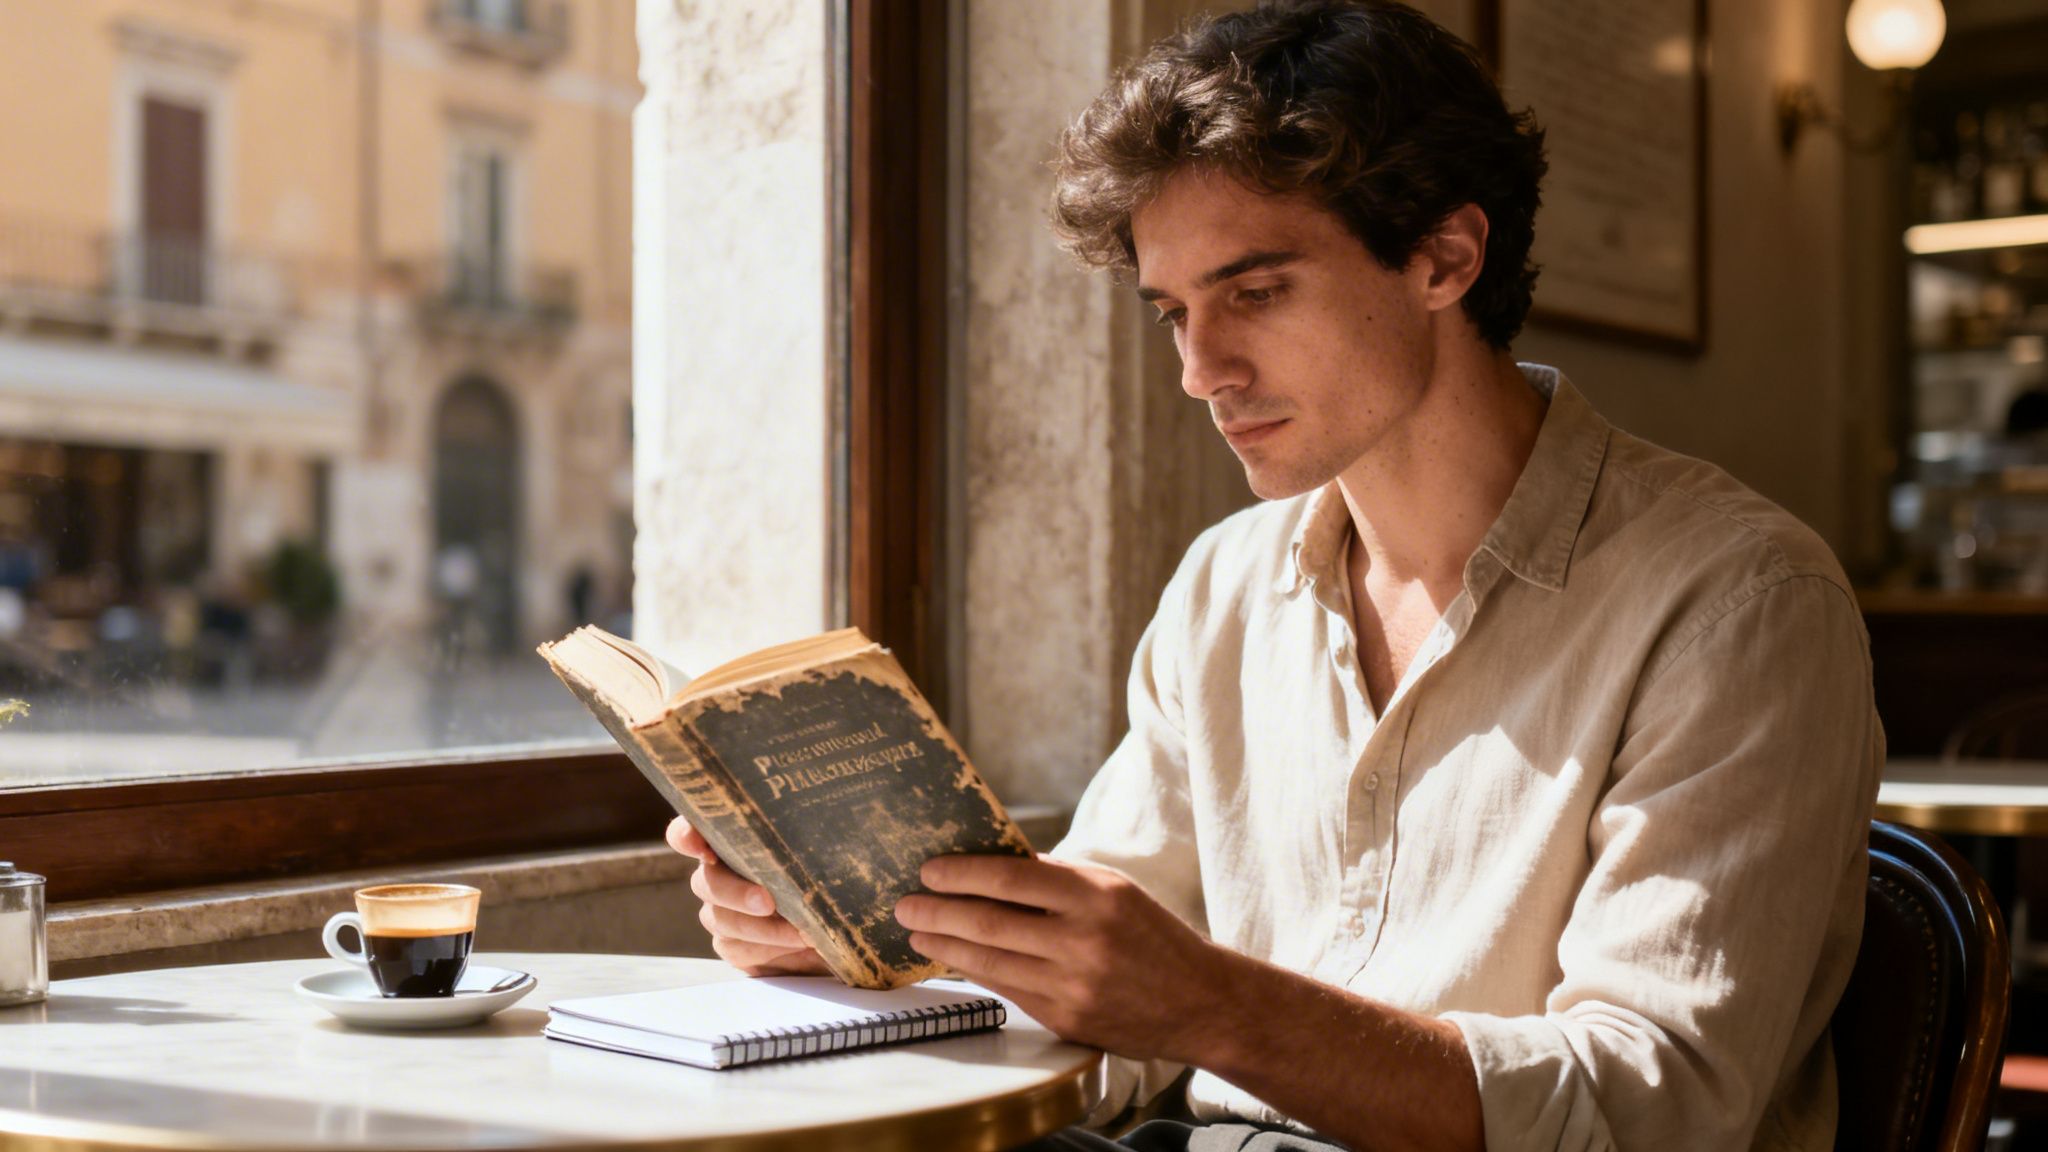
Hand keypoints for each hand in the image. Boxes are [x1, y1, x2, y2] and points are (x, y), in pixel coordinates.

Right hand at [666, 817, 828, 975]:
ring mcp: (720, 912)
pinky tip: (798, 946)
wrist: (839, 922)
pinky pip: (738, 949)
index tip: (699, 845)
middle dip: (736, 893)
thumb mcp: (826, 852)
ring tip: (803, 933)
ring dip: (764, 929)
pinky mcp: (732, 945)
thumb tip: (829, 820)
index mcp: (732, 840)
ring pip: (723, 920)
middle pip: (707, 882)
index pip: (690, 832)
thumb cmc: (828, 877)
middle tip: (767, 902)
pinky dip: (770, 948)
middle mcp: (717, 875)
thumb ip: (813, 839)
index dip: (686, 836)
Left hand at [893, 854, 1236, 1062]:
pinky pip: (1006, 989)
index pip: (1011, 878)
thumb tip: (990, 865)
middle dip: (938, 912)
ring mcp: (1072, 983)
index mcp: (1095, 895)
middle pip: (989, 922)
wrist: (1200, 1001)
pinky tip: (953, 960)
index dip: (962, 873)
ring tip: (918, 934)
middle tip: (905, 905)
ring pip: (989, 960)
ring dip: (944, 946)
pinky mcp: (1065, 1018)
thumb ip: (1056, 881)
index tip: (929, 870)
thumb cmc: (1152, 936)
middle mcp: (1083, 939)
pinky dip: (974, 972)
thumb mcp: (1113, 891)